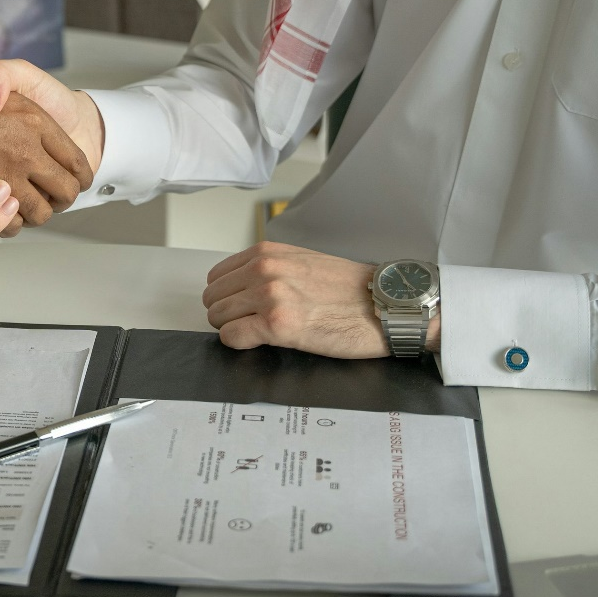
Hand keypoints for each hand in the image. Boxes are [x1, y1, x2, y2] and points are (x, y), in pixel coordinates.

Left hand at [201, 242, 431, 357]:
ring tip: (260, 333)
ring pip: (218, 318)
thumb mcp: (302, 262)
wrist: (383, 305)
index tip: (241, 307)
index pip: (217, 276)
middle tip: (250, 324)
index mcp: (267, 253)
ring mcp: (269, 296)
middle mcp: (264, 269)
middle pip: (213, 299)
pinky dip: (240, 343)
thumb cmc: (350, 289)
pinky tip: (261, 342)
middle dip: (227, 314)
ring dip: (234, 329)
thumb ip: (269, 269)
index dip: (227, 296)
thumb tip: (240, 288)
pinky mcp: (277, 325)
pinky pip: (232, 337)